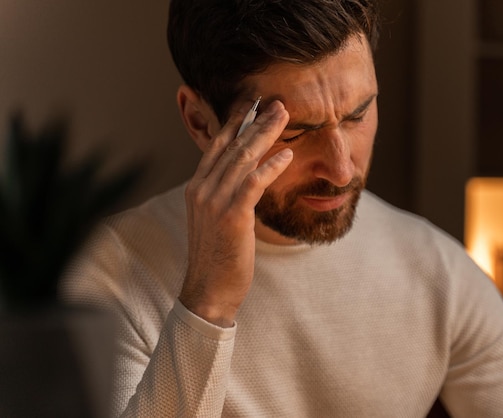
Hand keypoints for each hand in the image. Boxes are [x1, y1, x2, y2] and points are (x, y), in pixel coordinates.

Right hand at [179, 100, 291, 326]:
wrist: (209, 290)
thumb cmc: (218, 256)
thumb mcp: (216, 219)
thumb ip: (225, 195)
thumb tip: (244, 178)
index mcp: (197, 187)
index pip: (217, 145)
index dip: (234, 121)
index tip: (252, 102)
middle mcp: (201, 189)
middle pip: (232, 145)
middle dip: (255, 120)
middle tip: (276, 101)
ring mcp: (214, 202)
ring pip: (243, 158)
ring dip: (265, 134)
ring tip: (284, 115)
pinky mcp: (231, 216)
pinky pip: (253, 183)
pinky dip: (271, 166)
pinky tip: (287, 154)